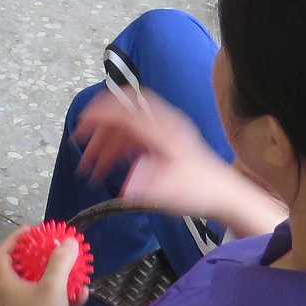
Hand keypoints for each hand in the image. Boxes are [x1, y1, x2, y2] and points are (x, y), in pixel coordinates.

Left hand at [0, 229, 78, 305]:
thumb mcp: (53, 288)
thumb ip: (61, 262)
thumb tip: (69, 241)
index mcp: (7, 283)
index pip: (4, 252)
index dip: (16, 238)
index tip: (35, 230)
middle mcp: (12, 295)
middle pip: (25, 268)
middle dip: (44, 256)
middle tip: (59, 248)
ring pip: (41, 286)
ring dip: (59, 277)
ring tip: (76, 269)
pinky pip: (50, 303)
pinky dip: (64, 298)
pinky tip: (83, 295)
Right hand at [76, 88, 230, 220]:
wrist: (225, 194)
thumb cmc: (201, 190)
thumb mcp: (174, 190)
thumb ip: (148, 186)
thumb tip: (127, 186)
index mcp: (164, 131)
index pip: (127, 112)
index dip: (101, 114)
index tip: (81, 124)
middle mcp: (162, 125)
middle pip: (123, 114)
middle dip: (99, 129)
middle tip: (81, 144)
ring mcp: (163, 133)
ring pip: (126, 128)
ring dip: (105, 143)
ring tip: (91, 167)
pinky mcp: (162, 144)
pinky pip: (133, 138)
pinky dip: (117, 149)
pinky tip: (107, 167)